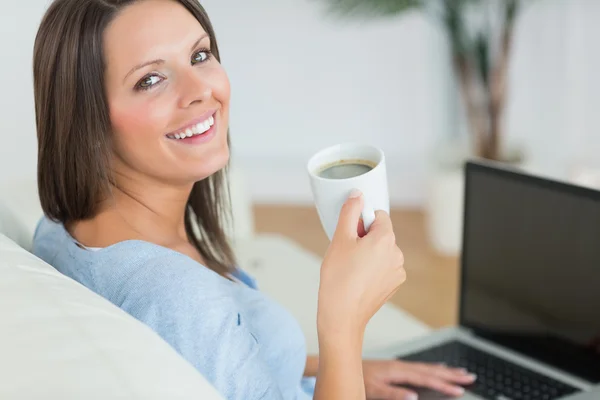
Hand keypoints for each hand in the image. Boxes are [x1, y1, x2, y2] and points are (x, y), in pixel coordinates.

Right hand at [317, 190, 405, 335]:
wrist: (342, 316)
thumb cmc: (338, 279)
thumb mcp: (339, 239)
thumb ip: (350, 212)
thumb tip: (357, 196)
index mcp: (386, 239)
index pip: (379, 215)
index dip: (362, 222)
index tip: (350, 234)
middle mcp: (397, 254)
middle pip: (381, 233)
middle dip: (364, 238)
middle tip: (346, 252)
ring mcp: (397, 271)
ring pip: (381, 251)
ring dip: (368, 253)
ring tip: (351, 267)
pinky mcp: (393, 284)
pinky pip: (383, 266)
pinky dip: (372, 268)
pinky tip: (357, 278)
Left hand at [363, 360, 476, 399]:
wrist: (341, 363)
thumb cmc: (355, 378)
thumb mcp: (373, 390)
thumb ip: (393, 394)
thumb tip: (413, 396)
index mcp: (397, 371)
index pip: (426, 378)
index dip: (444, 385)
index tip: (460, 390)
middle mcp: (400, 365)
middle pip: (431, 370)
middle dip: (451, 375)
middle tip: (471, 377)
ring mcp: (399, 364)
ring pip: (427, 367)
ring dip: (445, 370)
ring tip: (461, 372)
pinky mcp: (395, 366)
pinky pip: (420, 366)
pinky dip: (433, 367)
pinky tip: (438, 368)